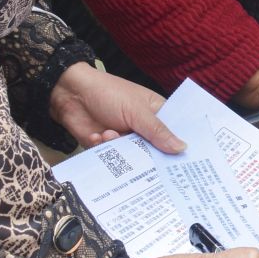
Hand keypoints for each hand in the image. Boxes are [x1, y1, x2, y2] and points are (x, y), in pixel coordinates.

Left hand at [48, 61, 183, 152]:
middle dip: (151, 156)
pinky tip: (97, 136)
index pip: (175, 132)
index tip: (188, 162)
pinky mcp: (108, 149)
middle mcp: (143, 129)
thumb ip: (157, 131)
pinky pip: (114, 160)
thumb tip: (182, 148)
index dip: (181, 146)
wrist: (70, 95)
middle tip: (152, 164)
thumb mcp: (136, 111)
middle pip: (156, 151)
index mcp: (156, 113)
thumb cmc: (108, 93)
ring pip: (134, 158)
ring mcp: (125, 139)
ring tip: (109, 134)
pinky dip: (105, 150)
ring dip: (121, 149)